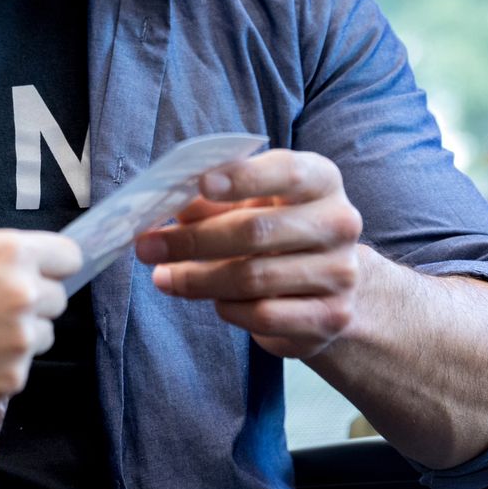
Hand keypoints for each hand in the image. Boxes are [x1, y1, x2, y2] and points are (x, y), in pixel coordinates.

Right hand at [0, 229, 77, 421]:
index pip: (69, 256)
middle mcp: (21, 292)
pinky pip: (20, 370)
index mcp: (5, 251)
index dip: (53, 267)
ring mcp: (19, 339)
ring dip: (19, 339)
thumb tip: (20, 267)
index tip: (42, 275)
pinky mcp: (11, 379)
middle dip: (33, 304)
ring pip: (43, 337)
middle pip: (57, 298)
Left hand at [133, 148, 362, 358]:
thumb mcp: (253, 203)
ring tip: (163, 277)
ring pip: (253, 278)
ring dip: (197, 280)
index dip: (242, 177)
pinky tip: (214, 301)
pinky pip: (264, 315)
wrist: (331, 286)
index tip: (199, 184)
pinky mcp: (331, 317)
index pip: (287, 172)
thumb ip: (214, 199)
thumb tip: (169, 200)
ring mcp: (340, 273)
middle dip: (193, 240)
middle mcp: (339, 223)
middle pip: (257, 230)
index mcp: (322, 180)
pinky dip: (229, 309)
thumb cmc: (279, 229)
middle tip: (147, 246)